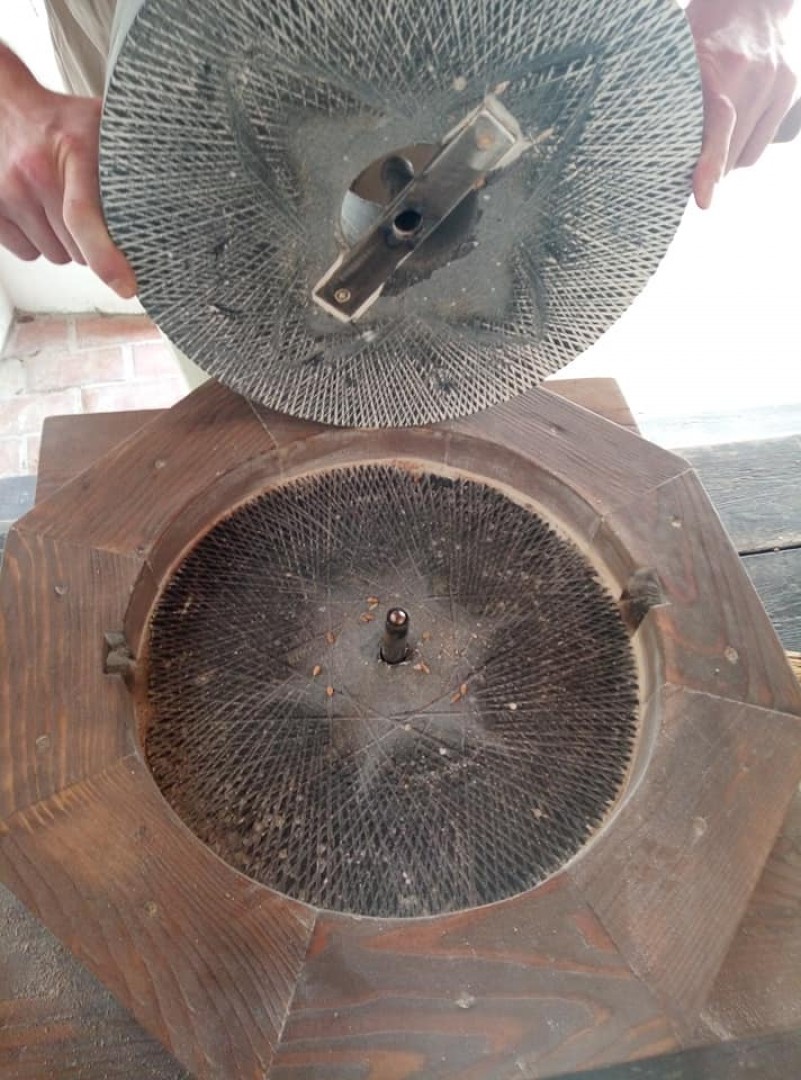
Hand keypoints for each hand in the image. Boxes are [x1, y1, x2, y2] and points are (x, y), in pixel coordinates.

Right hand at [0, 45, 136, 297]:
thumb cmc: (65, 120)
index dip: (108, 259)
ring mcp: (7, 192)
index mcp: (71, 152)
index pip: (86, 218)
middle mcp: (34, 174)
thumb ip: (139, 159)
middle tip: (96, 215)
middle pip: (77, 250)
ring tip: (66, 207)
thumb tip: (194, 187)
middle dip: (94, 246)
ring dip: (68, 244)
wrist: (6, 104)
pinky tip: (43, 212)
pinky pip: (28, 253)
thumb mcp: (106, 127)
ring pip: (55, 255)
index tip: (127, 286)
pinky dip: (40, 243)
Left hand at [686, 0, 797, 207]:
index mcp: (718, 67)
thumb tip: (639, 137)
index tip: (703, 198)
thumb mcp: (681, 50)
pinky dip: (743, 148)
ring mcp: (775, 84)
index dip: (708, 166)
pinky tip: (731, 131)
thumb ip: (668, 91)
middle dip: (706, 168)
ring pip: (745, 155)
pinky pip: (762, 143)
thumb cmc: (710, 24)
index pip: (717, 126)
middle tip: (684, 165)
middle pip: (729, 154)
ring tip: (710, 140)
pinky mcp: (790, 89)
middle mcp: (752, 77)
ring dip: (725, 160)